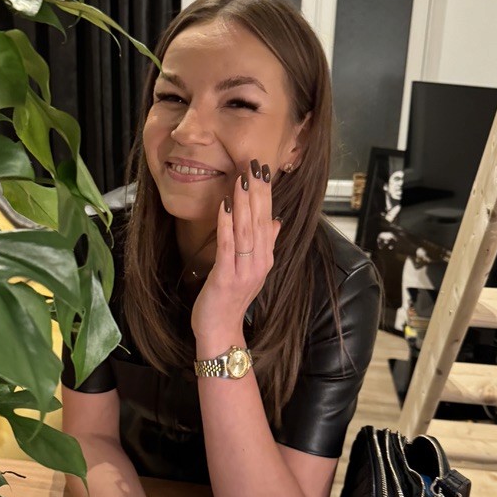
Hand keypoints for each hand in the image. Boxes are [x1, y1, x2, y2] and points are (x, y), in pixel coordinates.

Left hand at [191, 159, 279, 346]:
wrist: (220, 330)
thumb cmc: (231, 300)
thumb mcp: (252, 270)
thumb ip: (265, 244)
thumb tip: (276, 220)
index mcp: (266, 258)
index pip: (267, 220)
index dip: (266, 195)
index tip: (263, 170)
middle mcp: (260, 262)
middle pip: (260, 221)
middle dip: (258, 192)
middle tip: (255, 165)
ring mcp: (245, 270)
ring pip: (246, 230)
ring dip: (243, 203)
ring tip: (242, 179)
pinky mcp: (227, 277)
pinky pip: (228, 246)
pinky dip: (227, 225)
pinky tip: (225, 206)